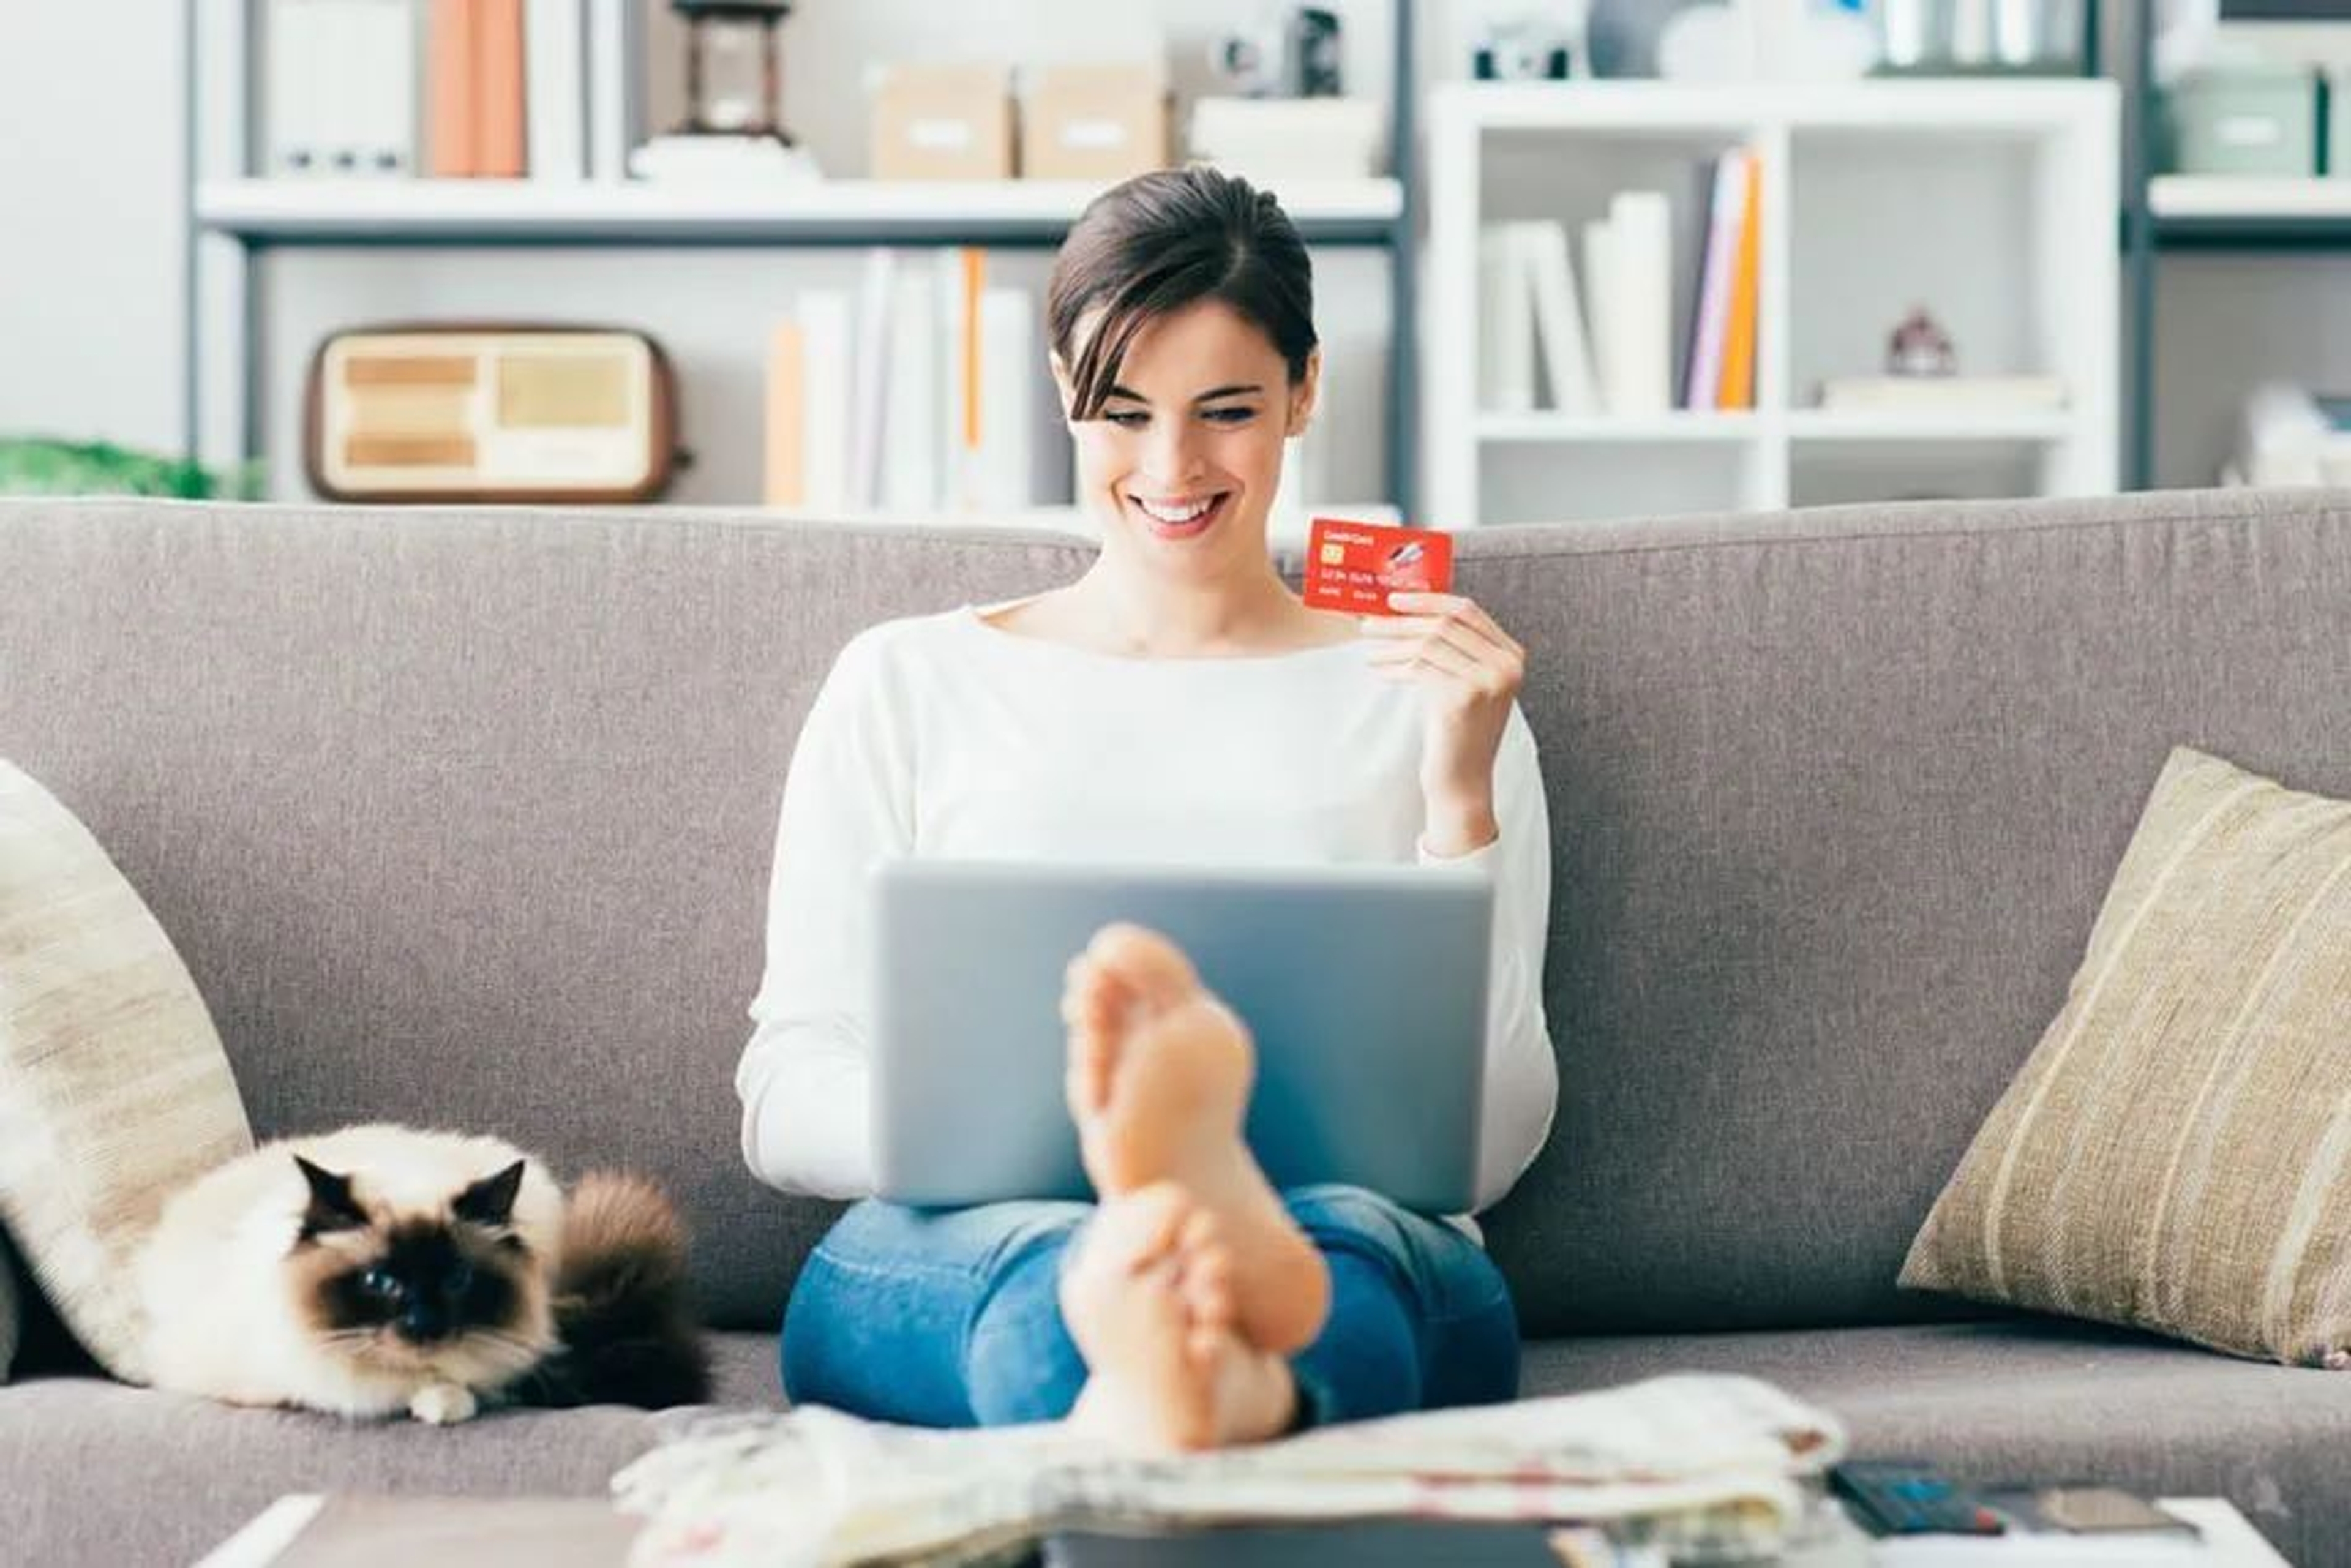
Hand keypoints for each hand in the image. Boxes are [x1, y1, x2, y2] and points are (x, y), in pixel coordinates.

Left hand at [1358, 591, 1524, 847]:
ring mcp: (1488, 680)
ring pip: (1429, 643)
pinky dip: (1395, 666)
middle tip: (1369, 623)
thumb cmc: (1457, 732)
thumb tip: (1412, 612)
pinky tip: (1379, 670)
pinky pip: (1420, 667)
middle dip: (1402, 620)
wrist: (1462, 781)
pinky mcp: (1464, 697)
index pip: (1467, 610)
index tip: (1395, 598)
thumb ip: (1456, 650)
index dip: (1427, 600)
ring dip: (1392, 643)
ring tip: (1369, 649)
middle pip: (1445, 623)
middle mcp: (1506, 665)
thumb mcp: (1466, 684)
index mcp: (1511, 655)